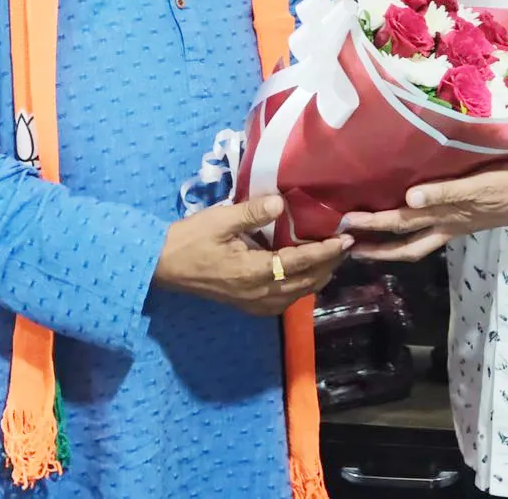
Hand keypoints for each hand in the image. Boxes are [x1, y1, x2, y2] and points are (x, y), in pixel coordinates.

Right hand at [153, 194, 352, 315]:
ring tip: (332, 257)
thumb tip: (281, 202)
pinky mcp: (247, 305)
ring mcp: (253, 303)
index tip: (345, 240)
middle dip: (329, 265)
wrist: (161, 266)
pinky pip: (284, 300)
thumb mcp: (220, 219)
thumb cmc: (190, 239)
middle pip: (305, 282)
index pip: (299, 263)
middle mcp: (258, 294)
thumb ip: (252, 212)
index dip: (326, 252)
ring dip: (317, 277)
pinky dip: (301, 287)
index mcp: (253, 272)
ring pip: (297, 294)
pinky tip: (305, 273)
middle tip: (346, 246)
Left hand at [342, 165, 507, 262]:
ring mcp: (456, 223)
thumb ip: (445, 192)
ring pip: (415, 240)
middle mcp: (446, 223)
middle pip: (403, 241)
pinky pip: (431, 227)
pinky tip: (406, 217)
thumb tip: (409, 198)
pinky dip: (414, 228)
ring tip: (365, 243)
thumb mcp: (480, 187)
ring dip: (389, 244)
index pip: (401, 223)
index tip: (343, 224)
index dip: (372, 225)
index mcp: (446, 216)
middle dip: (373, 245)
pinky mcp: (466, 215)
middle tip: (343, 244)